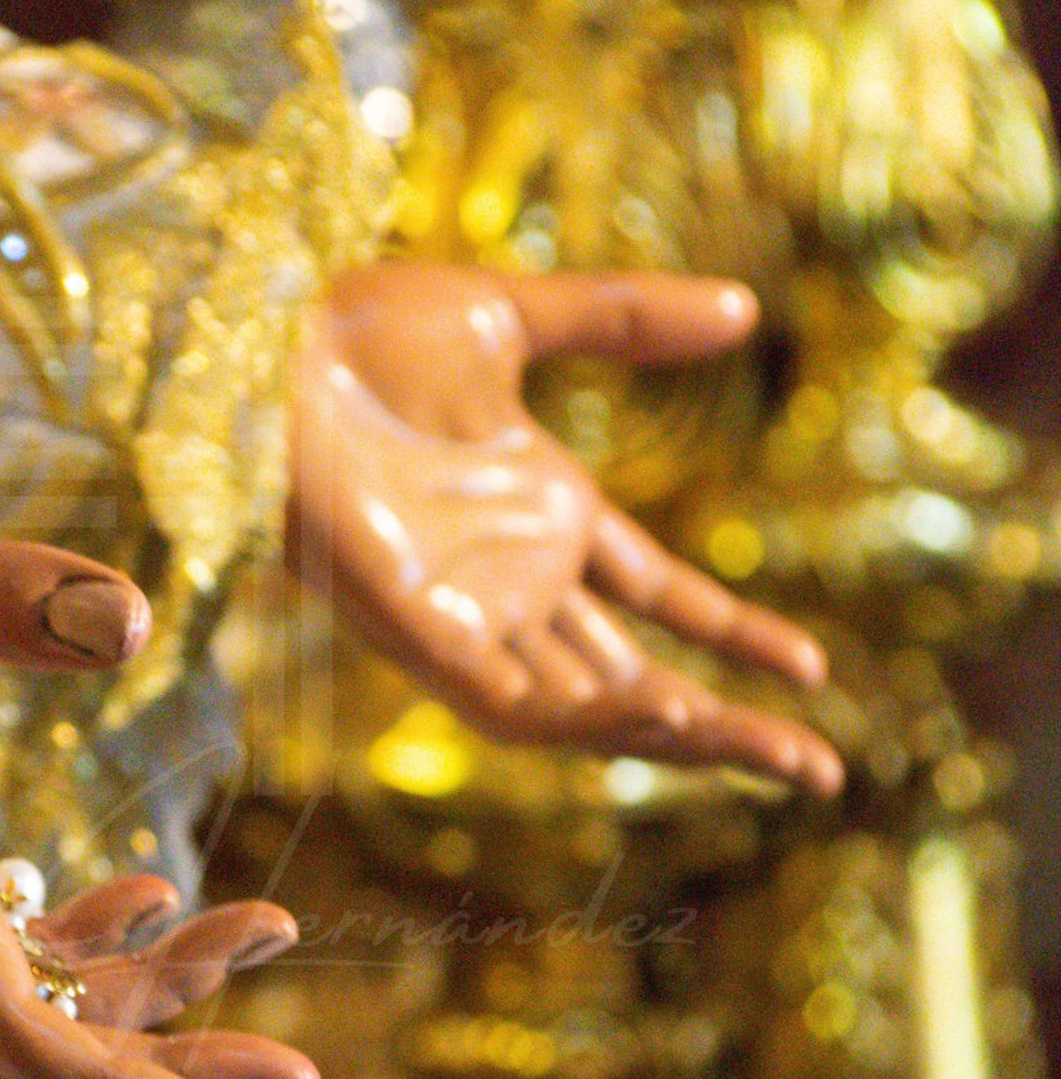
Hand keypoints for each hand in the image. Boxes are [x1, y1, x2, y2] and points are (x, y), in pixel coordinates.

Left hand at [290, 261, 843, 792]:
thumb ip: (624, 318)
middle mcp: (507, 574)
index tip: (816, 674)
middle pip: (634, 672)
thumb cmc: (353, 330)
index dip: (735, 635)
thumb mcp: (511, 316)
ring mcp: (462, 605)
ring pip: (580, 705)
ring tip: (765, 753)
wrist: (255, 341)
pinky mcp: (412, 625)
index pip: (657, 596)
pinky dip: (575, 717)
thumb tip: (746, 307)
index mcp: (538, 509)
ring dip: (669, 732)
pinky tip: (656, 715)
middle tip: (823, 771)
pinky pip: (504, 701)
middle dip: (725, 724)